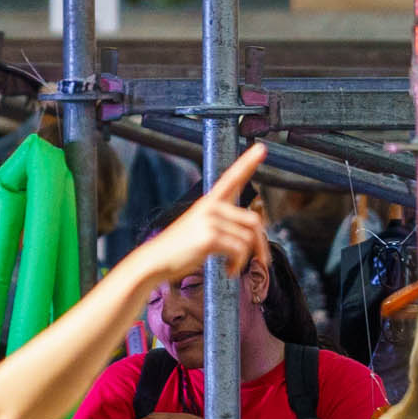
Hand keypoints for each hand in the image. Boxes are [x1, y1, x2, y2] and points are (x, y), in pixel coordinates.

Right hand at [136, 146, 268, 289]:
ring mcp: (209, 220)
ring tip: (233, 268)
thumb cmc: (180, 249)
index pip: (232, 177)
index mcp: (209, 201)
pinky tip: (227, 271)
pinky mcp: (209, 237)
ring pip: (248, 238)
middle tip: (261, 261)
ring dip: (246, 258)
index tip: (261, 147)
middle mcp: (210, 206)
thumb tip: (255, 231)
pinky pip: (239, 250)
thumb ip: (224, 223)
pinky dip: (237, 265)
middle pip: (253, 221)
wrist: (155, 260)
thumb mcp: (200, 227)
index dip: (247, 162)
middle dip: (261, 244)